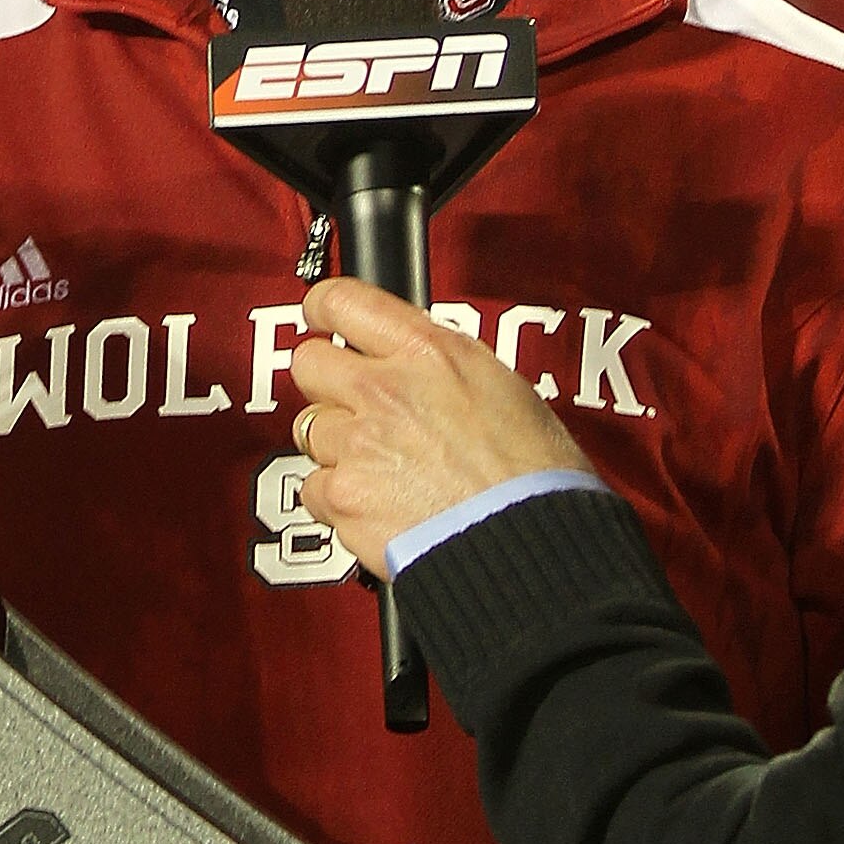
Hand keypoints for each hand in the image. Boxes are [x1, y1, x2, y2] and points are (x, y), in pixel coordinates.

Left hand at [290, 278, 596, 581]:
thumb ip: (441, 368)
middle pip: (308, 364)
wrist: (526, 542)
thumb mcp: (502, 386)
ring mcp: (358, 445)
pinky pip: (314, 489)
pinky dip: (338, 500)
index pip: (345, 302)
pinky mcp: (343, 497)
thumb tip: (417, 366)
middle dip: (326, 384)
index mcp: (429, 353)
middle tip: (353, 407)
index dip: (324, 309)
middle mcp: (385, 391)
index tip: (320, 318)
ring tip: (384, 470)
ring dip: (337, 448)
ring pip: (310, 431)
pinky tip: (379, 506)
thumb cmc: (534, 476)